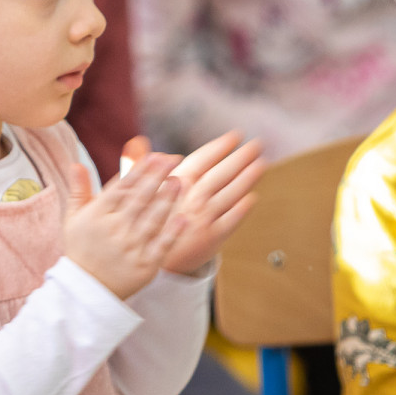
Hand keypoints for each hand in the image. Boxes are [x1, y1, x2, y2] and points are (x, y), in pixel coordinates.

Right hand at [64, 149, 184, 298]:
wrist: (85, 291)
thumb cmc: (81, 250)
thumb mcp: (73, 219)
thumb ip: (79, 190)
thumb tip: (77, 163)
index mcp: (97, 215)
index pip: (122, 187)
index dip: (140, 170)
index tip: (156, 155)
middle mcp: (114, 229)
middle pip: (140, 198)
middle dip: (157, 177)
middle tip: (173, 159)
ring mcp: (130, 248)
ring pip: (153, 219)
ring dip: (167, 199)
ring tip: (180, 181)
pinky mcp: (144, 266)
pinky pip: (162, 245)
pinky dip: (173, 232)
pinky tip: (184, 217)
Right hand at [134, 132, 262, 275]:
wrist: (143, 259)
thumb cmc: (142, 221)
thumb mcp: (134, 192)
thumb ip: (139, 165)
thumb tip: (143, 144)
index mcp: (174, 184)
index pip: (202, 159)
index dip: (220, 146)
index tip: (235, 135)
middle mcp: (191, 198)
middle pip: (221, 174)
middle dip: (241, 158)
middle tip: (257, 145)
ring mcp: (203, 218)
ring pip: (230, 194)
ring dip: (247, 178)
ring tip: (261, 164)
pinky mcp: (211, 239)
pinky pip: (231, 221)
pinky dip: (243, 208)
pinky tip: (252, 198)